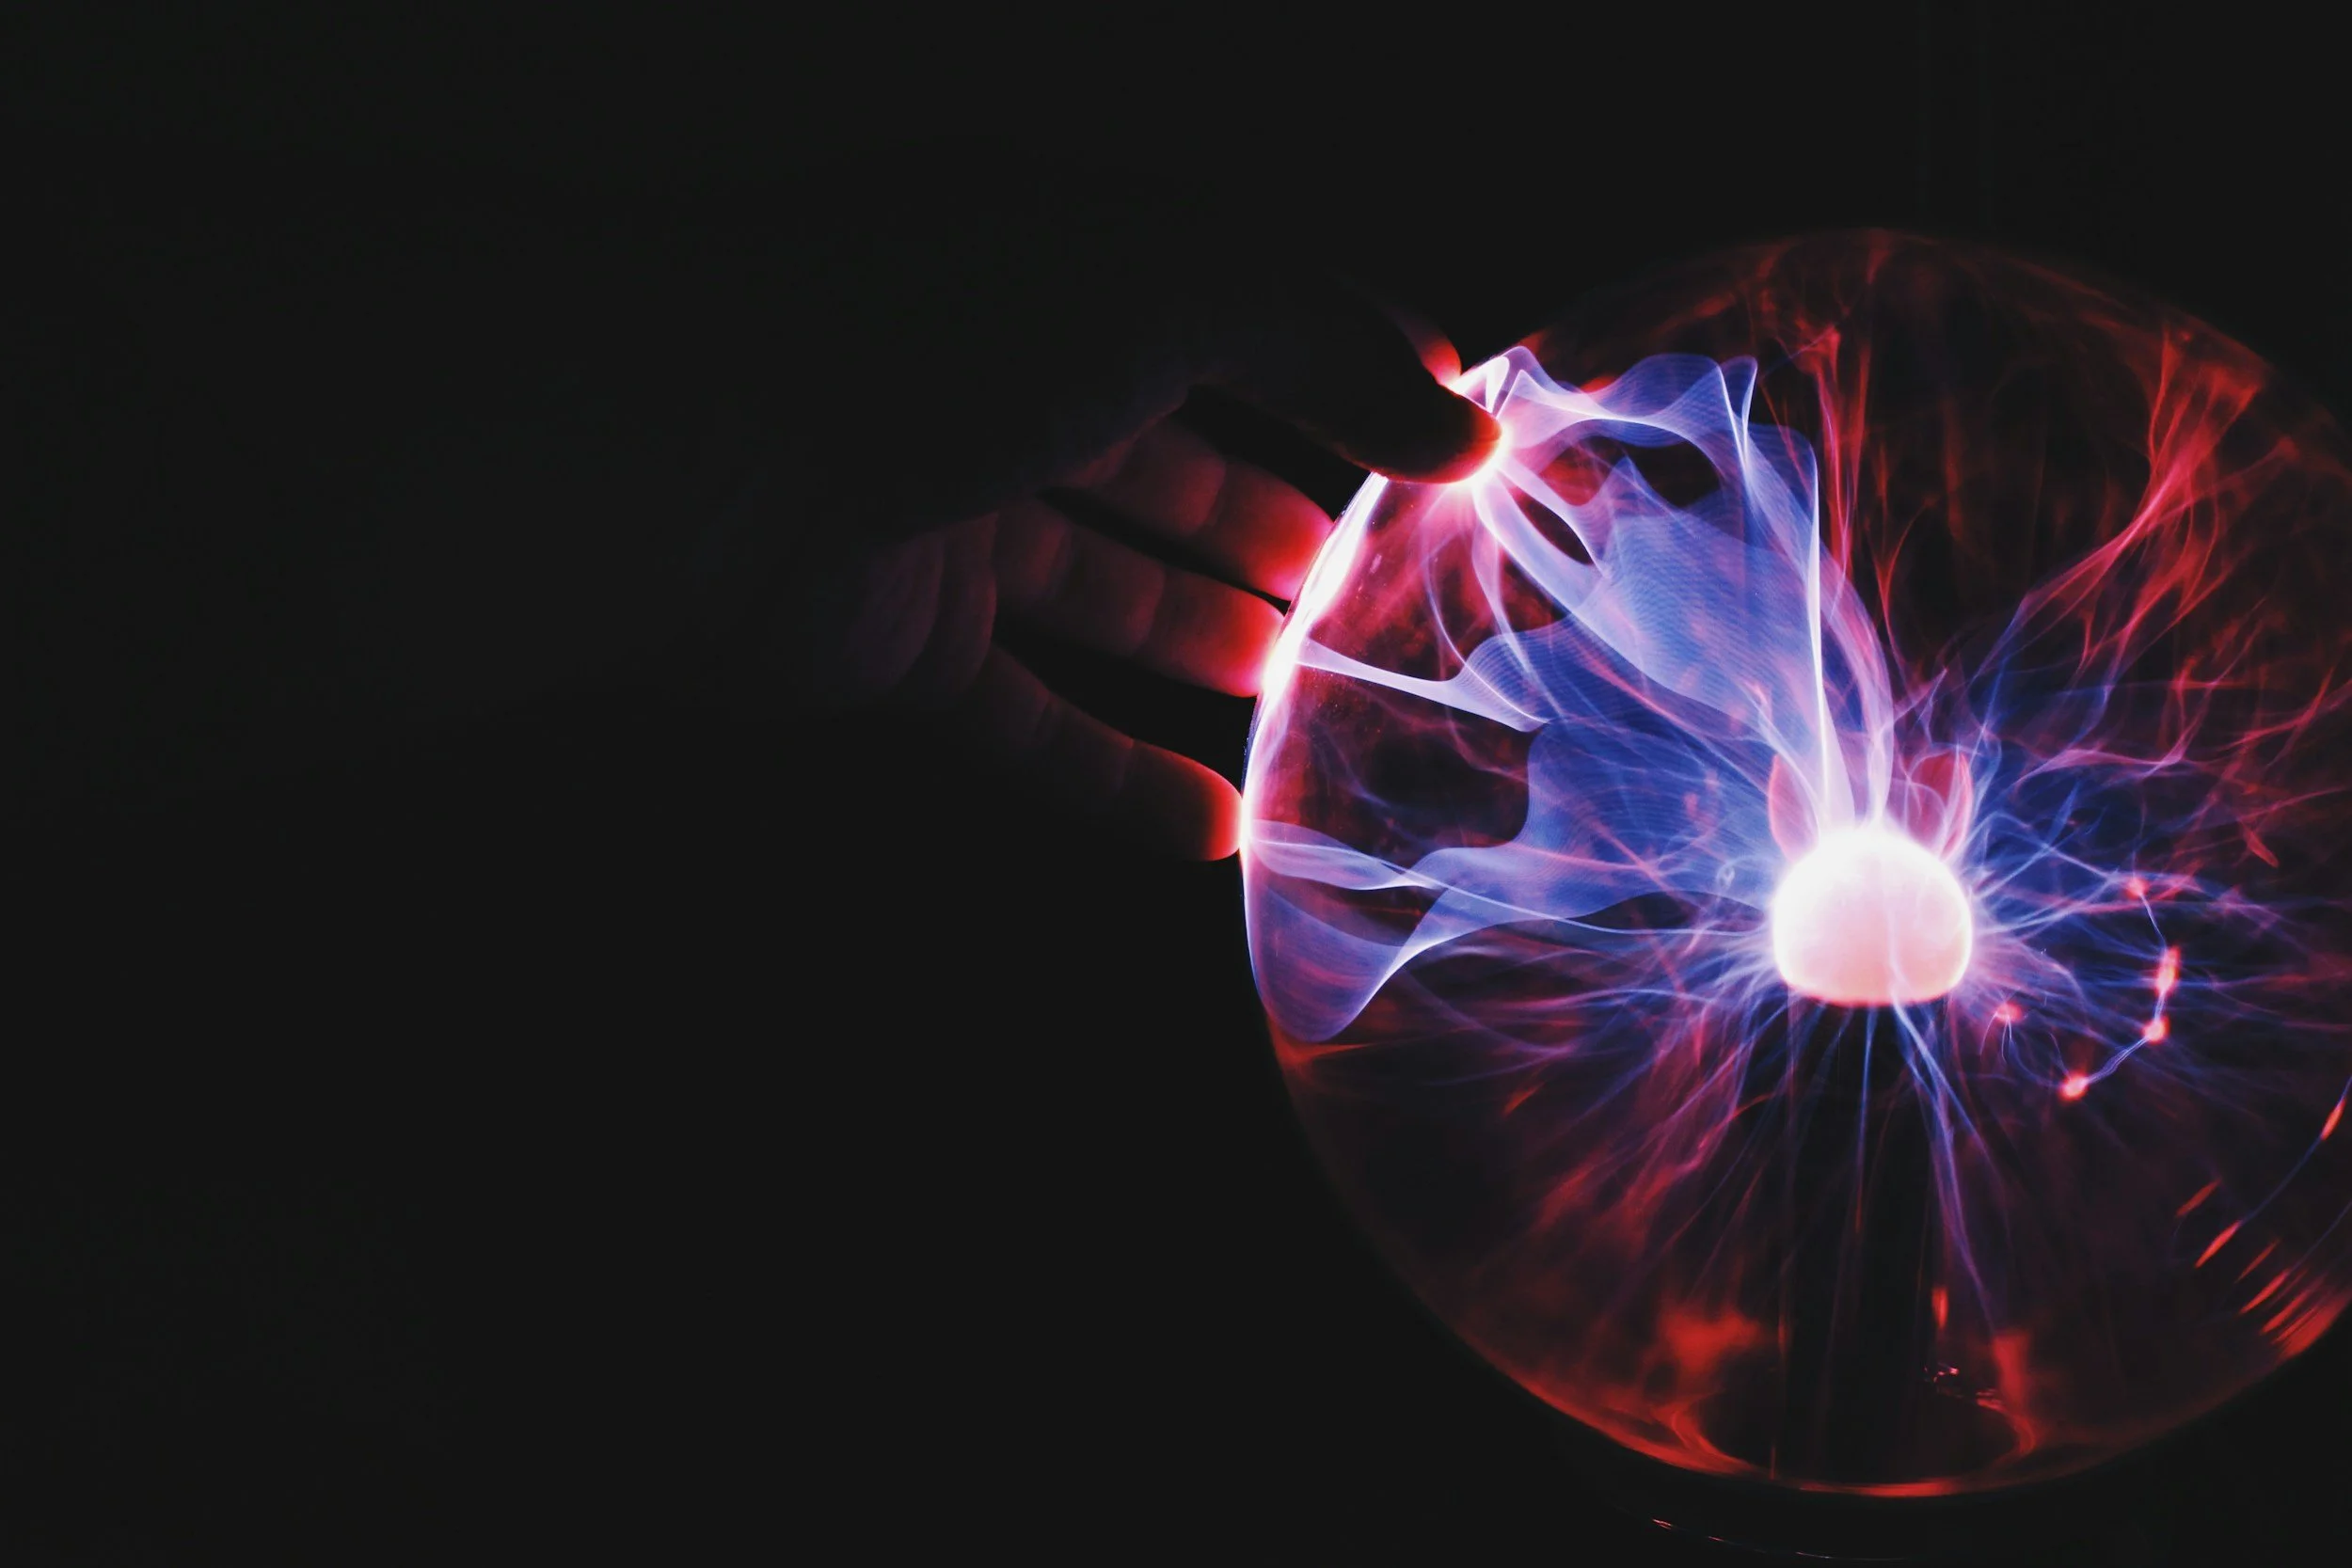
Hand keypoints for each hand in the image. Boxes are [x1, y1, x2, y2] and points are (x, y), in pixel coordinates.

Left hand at [727, 192, 1498, 859]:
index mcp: (1070, 270)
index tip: (1460, 471)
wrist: (679, 457)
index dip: (1353, 387)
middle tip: (1402, 616)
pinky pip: (1027, 719)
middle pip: (1181, 469)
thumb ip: (1321, 340)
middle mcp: (1007, 382)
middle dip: (1290, 538)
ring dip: (1218, 654)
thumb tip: (1462, 422)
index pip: (1245, 320)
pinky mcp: (892, 644)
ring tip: (1332, 721)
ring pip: (1113, 595)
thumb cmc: (923, 334)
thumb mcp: (1161, 287)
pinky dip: (1115, 778)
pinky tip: (1214, 833)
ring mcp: (947, 517)